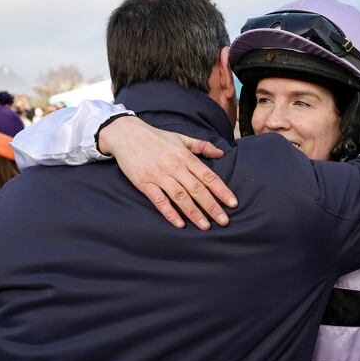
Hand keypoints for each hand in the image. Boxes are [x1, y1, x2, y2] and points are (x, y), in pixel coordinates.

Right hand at [99, 116, 237, 229]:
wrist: (126, 134)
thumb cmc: (156, 137)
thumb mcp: (181, 138)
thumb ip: (202, 146)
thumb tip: (221, 154)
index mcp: (185, 156)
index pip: (208, 176)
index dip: (221, 190)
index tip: (233, 203)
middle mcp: (174, 167)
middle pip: (197, 189)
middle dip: (212, 206)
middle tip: (224, 221)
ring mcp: (159, 175)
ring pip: (180, 197)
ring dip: (194, 213)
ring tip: (206, 226)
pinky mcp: (144, 183)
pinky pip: (159, 200)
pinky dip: (169, 212)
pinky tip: (179, 224)